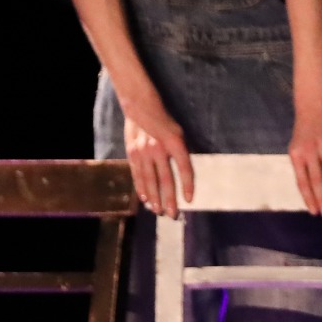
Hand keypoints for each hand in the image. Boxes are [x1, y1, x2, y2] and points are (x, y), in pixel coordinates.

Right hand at [120, 93, 193, 218]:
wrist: (140, 107)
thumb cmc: (164, 121)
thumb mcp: (178, 132)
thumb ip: (181, 152)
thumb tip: (185, 174)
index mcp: (175, 142)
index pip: (185, 168)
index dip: (187, 185)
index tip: (189, 200)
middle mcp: (159, 148)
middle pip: (166, 179)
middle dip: (169, 199)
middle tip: (172, 215)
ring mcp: (143, 152)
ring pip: (150, 180)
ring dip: (154, 198)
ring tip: (158, 211)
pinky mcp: (132, 153)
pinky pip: (138, 175)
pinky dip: (142, 188)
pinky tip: (145, 199)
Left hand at [289, 103, 321, 218]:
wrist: (312, 108)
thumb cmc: (303, 133)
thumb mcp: (297, 149)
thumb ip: (303, 167)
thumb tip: (309, 189)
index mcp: (296, 156)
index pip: (302, 181)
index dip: (308, 197)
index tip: (314, 211)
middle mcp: (309, 152)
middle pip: (316, 179)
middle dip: (321, 198)